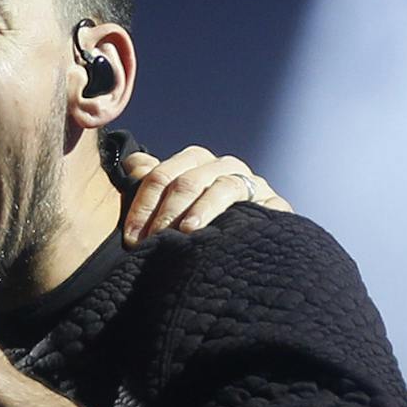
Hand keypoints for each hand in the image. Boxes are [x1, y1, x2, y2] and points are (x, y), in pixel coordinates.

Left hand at [121, 146, 292, 246]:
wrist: (252, 244)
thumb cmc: (203, 223)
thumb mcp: (173, 204)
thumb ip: (153, 182)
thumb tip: (132, 164)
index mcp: (195, 162)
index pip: (161, 175)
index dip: (142, 205)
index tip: (132, 237)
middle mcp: (223, 166)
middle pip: (187, 181)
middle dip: (166, 213)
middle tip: (152, 243)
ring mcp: (251, 182)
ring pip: (221, 187)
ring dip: (200, 210)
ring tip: (185, 232)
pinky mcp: (274, 203)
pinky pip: (258, 204)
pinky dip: (241, 215)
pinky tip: (224, 232)